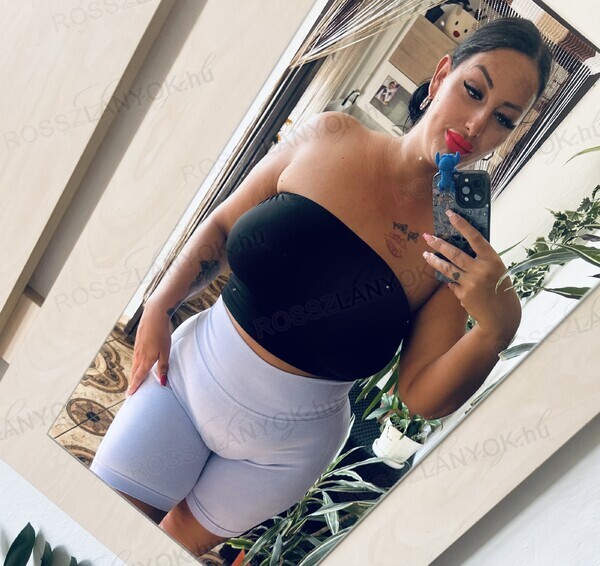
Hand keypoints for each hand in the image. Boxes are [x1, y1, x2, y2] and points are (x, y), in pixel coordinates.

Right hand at [126, 305, 171, 395]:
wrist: (154, 315)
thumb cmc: (162, 333)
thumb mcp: (166, 351)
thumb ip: (163, 367)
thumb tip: (162, 382)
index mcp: (146, 359)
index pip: (139, 377)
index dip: (134, 387)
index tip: (129, 396)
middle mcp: (139, 355)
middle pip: (134, 372)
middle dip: (132, 383)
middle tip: (129, 393)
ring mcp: (137, 348)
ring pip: (134, 364)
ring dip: (133, 374)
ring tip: (133, 381)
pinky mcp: (138, 342)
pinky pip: (135, 357)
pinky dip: (135, 364)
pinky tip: (137, 364)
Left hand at [422, 209, 520, 338]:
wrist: (501, 316)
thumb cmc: (500, 288)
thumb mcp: (496, 269)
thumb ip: (481, 259)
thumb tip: (460, 246)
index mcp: (493, 260)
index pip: (475, 237)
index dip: (462, 224)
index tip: (450, 214)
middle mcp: (481, 270)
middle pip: (455, 253)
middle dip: (438, 243)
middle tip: (427, 236)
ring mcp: (471, 283)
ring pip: (447, 268)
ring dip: (434, 260)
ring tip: (425, 254)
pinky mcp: (463, 294)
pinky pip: (451, 283)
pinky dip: (449, 280)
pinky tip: (448, 279)